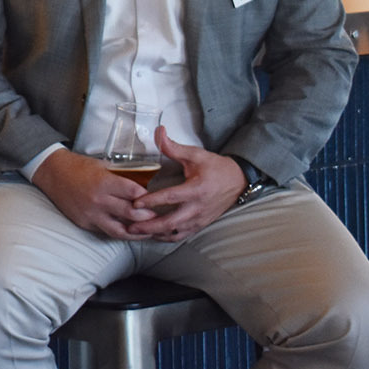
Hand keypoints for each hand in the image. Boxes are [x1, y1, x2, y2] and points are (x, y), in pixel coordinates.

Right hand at [31, 148, 156, 239]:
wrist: (52, 172)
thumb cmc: (78, 166)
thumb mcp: (102, 166)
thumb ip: (120, 178)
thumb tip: (142, 187)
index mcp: (104, 182)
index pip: (135, 193)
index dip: (148, 197)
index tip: (156, 199)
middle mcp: (98, 200)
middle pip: (132, 214)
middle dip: (149, 217)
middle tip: (159, 217)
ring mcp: (91, 214)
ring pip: (121, 231)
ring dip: (137, 232)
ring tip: (148, 231)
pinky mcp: (84, 223)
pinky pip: (106, 231)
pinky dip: (119, 232)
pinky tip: (128, 231)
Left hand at [129, 127, 247, 242]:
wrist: (237, 181)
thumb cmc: (215, 167)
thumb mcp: (195, 154)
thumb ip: (173, 147)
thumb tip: (159, 132)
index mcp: (196, 190)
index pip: (170, 198)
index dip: (152, 201)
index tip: (135, 203)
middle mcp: (198, 208)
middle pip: (171, 222)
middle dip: (149, 225)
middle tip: (130, 226)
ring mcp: (200, 219)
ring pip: (175, 232)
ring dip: (155, 233)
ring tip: (137, 232)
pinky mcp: (200, 225)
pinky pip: (182, 235)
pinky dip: (166, 237)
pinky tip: (153, 234)